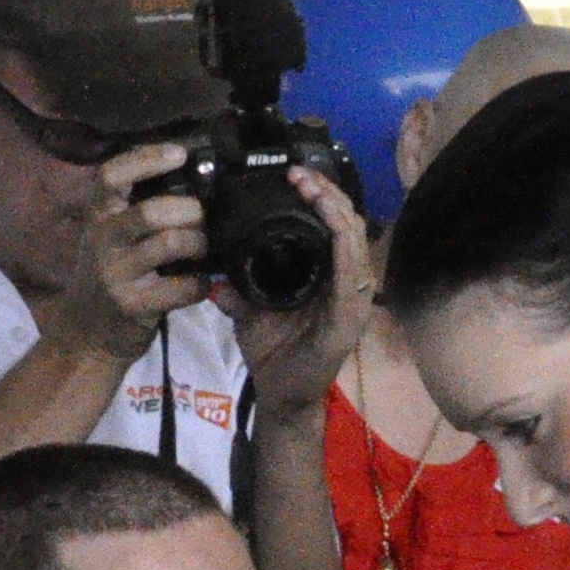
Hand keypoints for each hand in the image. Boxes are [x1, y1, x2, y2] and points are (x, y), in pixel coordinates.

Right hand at [35, 140, 214, 367]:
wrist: (85, 336)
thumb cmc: (107, 277)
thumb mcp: (106, 237)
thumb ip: (133, 210)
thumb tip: (190, 179)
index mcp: (97, 217)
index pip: (112, 175)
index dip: (147, 158)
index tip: (179, 154)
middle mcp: (102, 241)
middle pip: (152, 211)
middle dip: (190, 211)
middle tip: (203, 218)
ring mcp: (116, 275)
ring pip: (170, 243)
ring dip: (199, 243)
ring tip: (204, 250)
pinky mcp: (134, 306)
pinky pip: (183, 287)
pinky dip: (200, 284)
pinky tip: (199, 284)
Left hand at [220, 170, 379, 421]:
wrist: (282, 395)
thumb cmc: (274, 352)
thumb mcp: (248, 312)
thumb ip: (235, 289)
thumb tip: (214, 271)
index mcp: (327, 272)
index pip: (332, 223)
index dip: (320, 195)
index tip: (294, 175)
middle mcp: (347, 279)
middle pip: (348, 222)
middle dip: (327, 193)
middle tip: (300, 174)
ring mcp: (353, 297)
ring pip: (355, 240)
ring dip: (335, 211)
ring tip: (312, 190)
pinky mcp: (350, 317)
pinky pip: (351, 275)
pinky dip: (344, 246)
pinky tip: (333, 226)